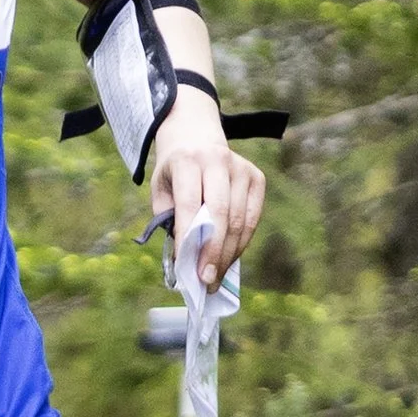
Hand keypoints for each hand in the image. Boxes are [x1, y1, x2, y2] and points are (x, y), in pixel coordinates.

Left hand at [151, 86, 265, 287]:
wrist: (196, 136)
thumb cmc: (175, 171)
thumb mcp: (161, 188)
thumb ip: (168, 218)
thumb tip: (184, 256)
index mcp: (188, 161)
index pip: (190, 203)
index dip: (190, 237)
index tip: (187, 268)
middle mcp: (218, 161)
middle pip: (221, 214)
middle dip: (213, 252)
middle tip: (206, 280)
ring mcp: (241, 168)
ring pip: (240, 220)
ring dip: (228, 254)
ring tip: (216, 277)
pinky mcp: (257, 177)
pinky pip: (253, 218)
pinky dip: (241, 242)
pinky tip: (229, 258)